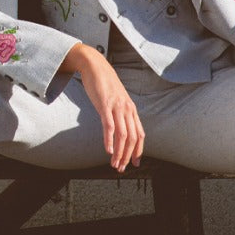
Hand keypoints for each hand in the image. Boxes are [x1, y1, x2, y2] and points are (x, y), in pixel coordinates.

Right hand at [62, 43, 144, 171]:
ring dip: (119, 152)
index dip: (138, 151)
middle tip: (120, 168)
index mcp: (131, 109)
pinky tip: (107, 150)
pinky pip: (109, 126)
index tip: (134, 163)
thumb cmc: (104, 84)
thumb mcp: (117, 99)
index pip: (139, 134)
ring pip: (122, 135)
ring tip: (114, 163)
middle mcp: (127, 109)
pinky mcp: (105, 105)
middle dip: (127, 156)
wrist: (95, 66)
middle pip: (132, 138)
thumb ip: (120, 112)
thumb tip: (119, 127)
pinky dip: (109, 140)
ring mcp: (116, 107)